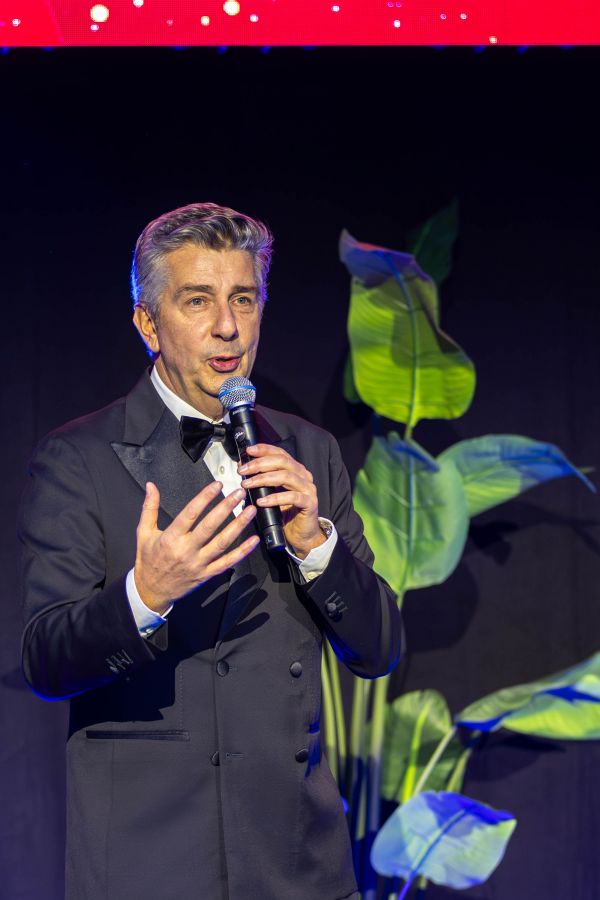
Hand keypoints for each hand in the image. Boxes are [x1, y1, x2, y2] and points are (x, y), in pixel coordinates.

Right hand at [134, 481, 258, 614]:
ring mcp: (198, 564)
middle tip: (239, 493)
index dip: (205, 497)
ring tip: (250, 511)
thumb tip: (151, 486)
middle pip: (210, 526)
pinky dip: (242, 552)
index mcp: (171, 538)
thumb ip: (149, 507)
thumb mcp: (143, 533)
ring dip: (238, 526)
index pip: (190, 513)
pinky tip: (253, 540)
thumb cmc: (148, 561)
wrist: (151, 591)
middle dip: (226, 507)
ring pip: (222, 543)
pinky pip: (227, 562)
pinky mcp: (206, 574)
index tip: (217, 485)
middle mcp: (186, 550)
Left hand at [238, 445, 325, 558]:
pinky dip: (275, 498)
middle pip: (282, 462)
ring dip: (264, 479)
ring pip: (286, 476)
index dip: (264, 450)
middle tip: (243, 471)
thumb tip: (244, 468)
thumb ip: (262, 479)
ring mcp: (308, 489)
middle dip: (259, 464)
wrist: (301, 533)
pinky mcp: (310, 503)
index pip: (280, 453)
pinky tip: (262, 501)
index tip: (248, 451)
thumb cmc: (285, 512)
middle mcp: (304, 476)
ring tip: (248, 484)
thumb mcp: (271, 493)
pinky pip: (292, 497)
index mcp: (295, 470)